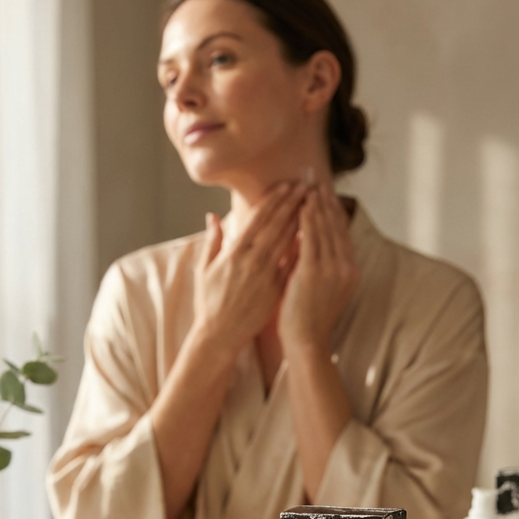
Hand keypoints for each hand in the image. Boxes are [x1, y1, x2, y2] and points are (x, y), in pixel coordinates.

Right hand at [192, 182, 305, 357]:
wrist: (220, 334)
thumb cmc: (209, 302)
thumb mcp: (204, 269)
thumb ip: (212, 241)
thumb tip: (212, 217)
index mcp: (234, 252)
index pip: (258, 217)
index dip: (274, 199)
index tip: (287, 185)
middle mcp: (252, 260)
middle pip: (277, 224)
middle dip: (293, 202)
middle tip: (307, 185)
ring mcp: (266, 274)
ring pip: (288, 241)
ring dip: (302, 219)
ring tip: (314, 202)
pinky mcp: (276, 288)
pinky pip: (293, 263)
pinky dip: (303, 247)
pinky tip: (313, 234)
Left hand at [278, 186, 358, 353]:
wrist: (307, 342)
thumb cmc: (306, 318)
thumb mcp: (318, 287)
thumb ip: (317, 264)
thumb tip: (305, 242)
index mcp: (348, 270)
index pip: (341, 231)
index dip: (332, 209)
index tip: (323, 191)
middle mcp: (346, 266)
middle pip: (336, 224)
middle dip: (325, 199)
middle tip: (315, 177)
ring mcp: (333, 268)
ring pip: (326, 227)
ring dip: (316, 203)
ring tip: (308, 184)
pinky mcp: (316, 271)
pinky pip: (312, 237)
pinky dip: (308, 218)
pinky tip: (301, 203)